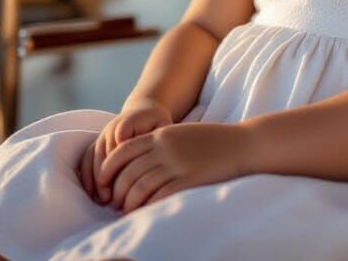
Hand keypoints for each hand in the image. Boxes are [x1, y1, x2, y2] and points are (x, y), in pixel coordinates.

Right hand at [76, 96, 173, 204]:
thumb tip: (149, 156)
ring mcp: (102, 135)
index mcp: (129, 121)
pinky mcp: (97, 143)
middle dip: (107, 177)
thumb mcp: (161, 124)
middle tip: (113, 199)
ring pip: (93, 157)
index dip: (122, 163)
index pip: (122, 142)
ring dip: (96, 180)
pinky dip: (86, 176)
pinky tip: (91, 194)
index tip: (126, 183)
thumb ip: (158, 137)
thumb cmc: (156, 122)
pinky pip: (86, 158)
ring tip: (103, 200)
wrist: (143, 111)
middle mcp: (112, 127)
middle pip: (105, 153)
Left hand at [97, 122, 254, 213]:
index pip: (121, 151)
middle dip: (115, 192)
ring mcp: (178, 163)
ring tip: (127, 211)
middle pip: (127, 172)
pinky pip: (159, 196)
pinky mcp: (190, 179)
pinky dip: (147, 207)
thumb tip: (136, 165)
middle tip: (115, 204)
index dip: (106, 169)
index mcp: (161, 135)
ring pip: (139, 187)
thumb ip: (160, 144)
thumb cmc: (214, 142)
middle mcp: (165, 147)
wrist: (244, 144)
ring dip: (128, 203)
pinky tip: (146, 213)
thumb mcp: (182, 135)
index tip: (103, 184)